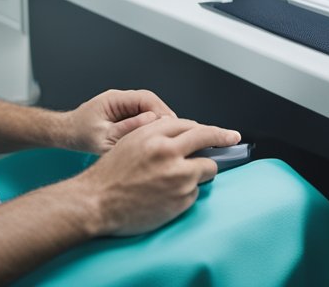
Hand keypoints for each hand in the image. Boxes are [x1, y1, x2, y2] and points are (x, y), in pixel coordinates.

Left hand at [63, 89, 176, 154]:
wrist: (65, 134)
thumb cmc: (79, 135)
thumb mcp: (101, 137)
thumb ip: (126, 129)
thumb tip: (150, 120)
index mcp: (114, 99)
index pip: (146, 98)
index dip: (162, 111)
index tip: (173, 125)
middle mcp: (120, 99)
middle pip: (151, 103)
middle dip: (164, 117)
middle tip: (176, 134)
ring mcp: (122, 106)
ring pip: (148, 110)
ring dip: (158, 123)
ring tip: (168, 138)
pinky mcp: (123, 115)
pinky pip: (142, 117)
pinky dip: (150, 128)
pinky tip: (155, 140)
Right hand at [74, 117, 240, 235]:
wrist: (96, 203)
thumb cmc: (109, 175)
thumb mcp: (130, 141)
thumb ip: (157, 132)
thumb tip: (186, 131)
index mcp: (154, 135)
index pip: (190, 125)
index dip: (207, 128)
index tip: (222, 131)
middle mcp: (168, 152)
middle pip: (207, 139)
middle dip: (223, 138)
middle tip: (233, 139)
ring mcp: (177, 177)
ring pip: (206, 169)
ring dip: (198, 172)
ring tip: (176, 180)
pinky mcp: (181, 199)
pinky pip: (195, 192)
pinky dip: (186, 193)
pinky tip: (166, 196)